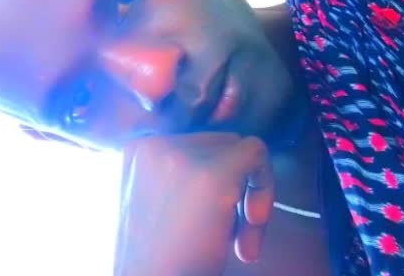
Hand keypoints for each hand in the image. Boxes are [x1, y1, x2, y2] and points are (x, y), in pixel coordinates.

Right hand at [114, 133, 273, 275]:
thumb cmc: (162, 260)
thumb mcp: (157, 202)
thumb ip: (181, 173)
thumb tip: (235, 146)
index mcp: (138, 149)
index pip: (195, 144)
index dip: (214, 182)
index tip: (213, 222)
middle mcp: (154, 142)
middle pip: (219, 143)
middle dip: (234, 187)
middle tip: (232, 238)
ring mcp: (181, 155)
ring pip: (240, 149)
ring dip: (249, 196)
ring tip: (237, 242)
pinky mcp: (213, 173)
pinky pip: (256, 153)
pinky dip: (265, 185)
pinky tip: (253, 223)